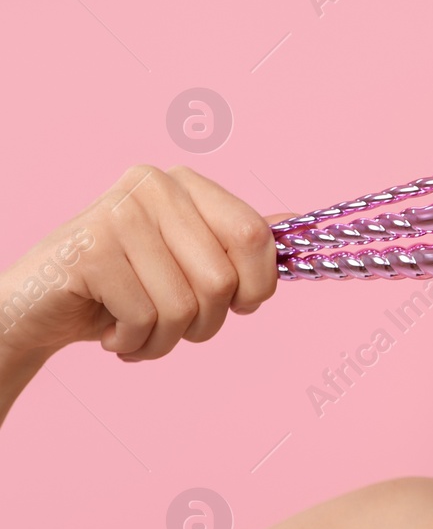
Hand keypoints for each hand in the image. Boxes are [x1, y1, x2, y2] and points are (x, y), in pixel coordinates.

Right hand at [0, 165, 291, 363]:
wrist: (37, 311)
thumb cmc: (123, 290)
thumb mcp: (187, 263)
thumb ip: (237, 242)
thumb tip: (299, 222)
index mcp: (186, 185)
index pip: (255, 235)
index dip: (258, 286)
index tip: (237, 305)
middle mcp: (154, 186)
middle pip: (222, 278)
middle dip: (206, 322)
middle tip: (172, 325)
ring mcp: (118, 213)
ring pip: (185, 305)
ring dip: (165, 340)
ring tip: (137, 331)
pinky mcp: (88, 249)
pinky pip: (145, 317)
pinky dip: (134, 343)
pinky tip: (111, 332)